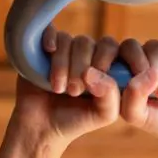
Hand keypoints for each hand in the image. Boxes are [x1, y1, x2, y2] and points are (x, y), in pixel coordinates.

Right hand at [11, 28, 120, 146]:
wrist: (41, 127)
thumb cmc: (75, 120)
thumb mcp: (103, 114)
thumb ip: (111, 96)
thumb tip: (94, 72)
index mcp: (107, 67)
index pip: (116, 48)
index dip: (109, 57)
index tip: (100, 75)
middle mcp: (89, 56)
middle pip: (93, 43)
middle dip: (83, 66)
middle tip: (75, 92)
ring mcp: (66, 51)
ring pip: (71, 41)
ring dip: (64, 65)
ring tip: (58, 88)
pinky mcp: (44, 49)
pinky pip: (51, 31)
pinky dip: (51, 38)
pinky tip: (49, 50)